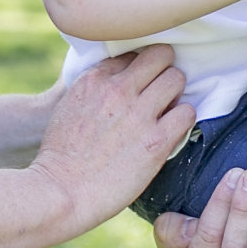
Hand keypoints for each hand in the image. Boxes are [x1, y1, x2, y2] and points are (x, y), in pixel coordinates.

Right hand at [31, 46, 193, 230]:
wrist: (60, 192)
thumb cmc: (60, 157)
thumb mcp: (69, 107)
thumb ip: (93, 91)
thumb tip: (112, 85)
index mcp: (95, 80)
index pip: (132, 55)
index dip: (139, 69)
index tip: (139, 84)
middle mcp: (118, 90)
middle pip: (160, 56)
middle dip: (163, 70)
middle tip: (161, 90)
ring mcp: (138, 114)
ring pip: (176, 78)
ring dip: (175, 93)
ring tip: (167, 110)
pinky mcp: (156, 141)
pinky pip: (187, 112)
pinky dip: (183, 118)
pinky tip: (172, 130)